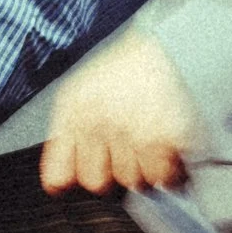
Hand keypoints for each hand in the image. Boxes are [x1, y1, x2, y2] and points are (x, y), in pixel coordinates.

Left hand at [39, 28, 199, 194]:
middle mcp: (101, 124)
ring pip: (136, 183)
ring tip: (153, 138)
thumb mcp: (82, 91)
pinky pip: (168, 178)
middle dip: (113, 170)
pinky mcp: (170, 140)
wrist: (174, 46)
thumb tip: (57, 186)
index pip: (60, 175)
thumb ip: (66, 137)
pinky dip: (174, 168)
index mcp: (75, 112)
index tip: (89, 167)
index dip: (75, 175)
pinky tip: (171, 144)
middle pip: (98, 184)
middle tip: (128, 146)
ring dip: (146, 167)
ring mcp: (135, 134)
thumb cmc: (127, 71)